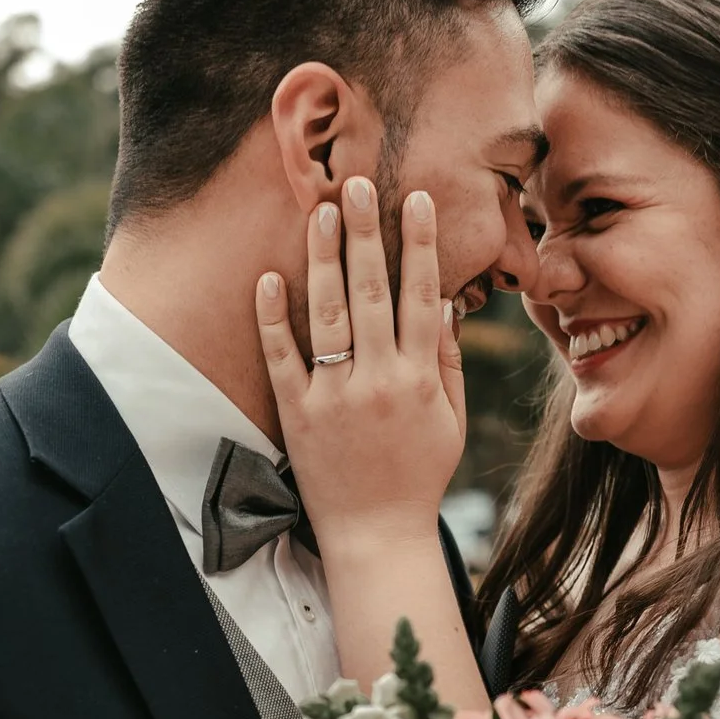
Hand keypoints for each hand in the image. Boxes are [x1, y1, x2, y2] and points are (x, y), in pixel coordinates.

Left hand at [256, 176, 466, 555]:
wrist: (376, 535)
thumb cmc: (418, 475)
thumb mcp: (450, 420)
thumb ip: (445, 360)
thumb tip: (441, 300)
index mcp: (419, 379)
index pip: (421, 296)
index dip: (420, 245)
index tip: (417, 200)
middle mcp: (377, 381)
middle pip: (373, 293)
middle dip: (366, 233)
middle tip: (358, 183)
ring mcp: (334, 397)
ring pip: (328, 315)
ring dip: (324, 259)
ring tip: (320, 212)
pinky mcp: (297, 415)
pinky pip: (283, 358)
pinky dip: (274, 319)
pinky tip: (269, 278)